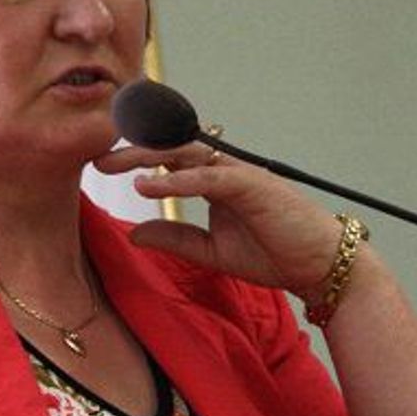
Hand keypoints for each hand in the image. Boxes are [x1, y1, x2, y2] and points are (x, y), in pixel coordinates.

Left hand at [94, 142, 342, 295]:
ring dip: (148, 157)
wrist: (318, 265)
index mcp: (215, 181)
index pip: (169, 161)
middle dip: (133, 152)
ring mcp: (239, 173)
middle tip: (98, 161)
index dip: (137, 158)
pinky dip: (177, 180)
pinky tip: (149, 186)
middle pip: (171, 149)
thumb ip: (176, 238)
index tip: (103, 166)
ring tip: (115, 165)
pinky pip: (208, 176)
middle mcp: (225, 169)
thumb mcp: (212, 252)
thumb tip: (135, 232)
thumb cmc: (275, 253)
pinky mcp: (252, 184)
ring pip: (186, 153)